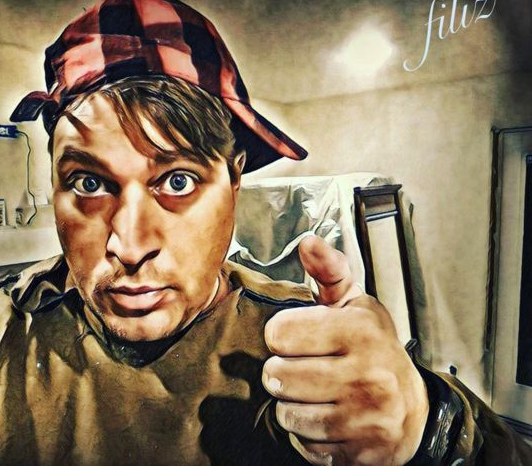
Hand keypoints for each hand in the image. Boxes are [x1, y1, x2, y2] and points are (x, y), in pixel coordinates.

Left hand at [262, 236, 428, 464]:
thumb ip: (327, 271)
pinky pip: (304, 445)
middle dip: (283, 373)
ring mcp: (366, 418)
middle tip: (307, 368)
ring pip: (286, 414)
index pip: (278, 333)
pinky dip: (309, 435)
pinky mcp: (360, 453)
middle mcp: (367, 375)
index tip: (301, 337)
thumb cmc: (373, 349)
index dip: (283, 335)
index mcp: (361, 330)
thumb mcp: (353, 304)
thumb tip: (307, 243)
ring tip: (317, 394)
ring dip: (293, 405)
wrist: (412, 407)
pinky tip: (328, 418)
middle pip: (276, 376)